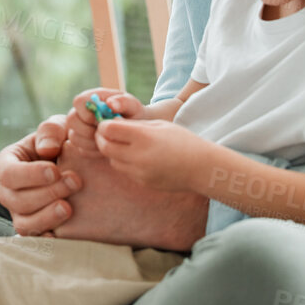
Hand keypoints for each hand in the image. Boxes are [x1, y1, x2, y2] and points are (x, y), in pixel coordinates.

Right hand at [0, 113, 82, 235]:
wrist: (78, 165)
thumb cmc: (63, 141)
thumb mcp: (58, 127)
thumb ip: (51, 131)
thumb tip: (46, 150)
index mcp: (7, 162)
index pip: (8, 174)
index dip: (31, 175)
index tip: (55, 170)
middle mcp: (8, 190)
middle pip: (15, 200)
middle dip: (46, 193)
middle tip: (74, 182)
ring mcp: (19, 212)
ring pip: (23, 223)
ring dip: (46, 217)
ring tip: (69, 208)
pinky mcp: (34, 228)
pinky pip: (35, 240)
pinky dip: (48, 237)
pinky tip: (65, 232)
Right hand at [66, 87, 145, 151]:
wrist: (135, 130)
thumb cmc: (133, 114)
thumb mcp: (132, 106)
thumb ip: (123, 102)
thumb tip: (110, 104)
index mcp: (91, 98)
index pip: (79, 101)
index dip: (88, 113)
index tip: (102, 121)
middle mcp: (81, 112)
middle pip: (71, 120)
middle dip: (88, 130)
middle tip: (105, 134)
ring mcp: (79, 128)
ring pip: (74, 137)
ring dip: (92, 143)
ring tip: (109, 141)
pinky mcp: (82, 143)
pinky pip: (81, 150)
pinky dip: (94, 152)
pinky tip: (107, 148)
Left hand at [95, 117, 213, 192]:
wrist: (201, 167)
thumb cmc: (182, 141)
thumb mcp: (159, 125)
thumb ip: (134, 125)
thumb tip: (111, 124)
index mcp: (144, 137)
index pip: (109, 129)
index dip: (104, 125)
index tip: (108, 122)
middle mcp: (139, 156)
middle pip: (105, 147)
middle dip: (102, 139)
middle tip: (107, 133)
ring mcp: (140, 172)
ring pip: (112, 161)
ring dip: (112, 152)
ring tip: (124, 145)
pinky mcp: (142, 182)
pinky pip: (125, 171)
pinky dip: (125, 163)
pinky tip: (137, 157)